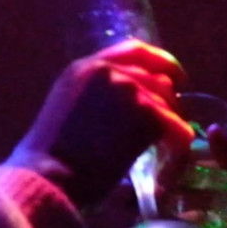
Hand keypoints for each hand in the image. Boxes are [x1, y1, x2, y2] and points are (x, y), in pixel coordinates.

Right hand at [6, 40, 193, 206]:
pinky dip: (179, 143)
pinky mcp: (144, 114)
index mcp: (85, 68)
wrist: (47, 177)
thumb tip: (130, 104)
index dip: (162, 62)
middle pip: (158, 78)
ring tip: (167, 147)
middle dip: (168, 102)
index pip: (135, 50)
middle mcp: (107, 71)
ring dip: (171, 125)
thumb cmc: (49, 159)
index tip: (176, 77)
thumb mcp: (67, 110)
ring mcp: (127, 89)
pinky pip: (176, 126)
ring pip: (168, 103)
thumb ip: (95, 96)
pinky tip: (174, 156)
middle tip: (169, 125)